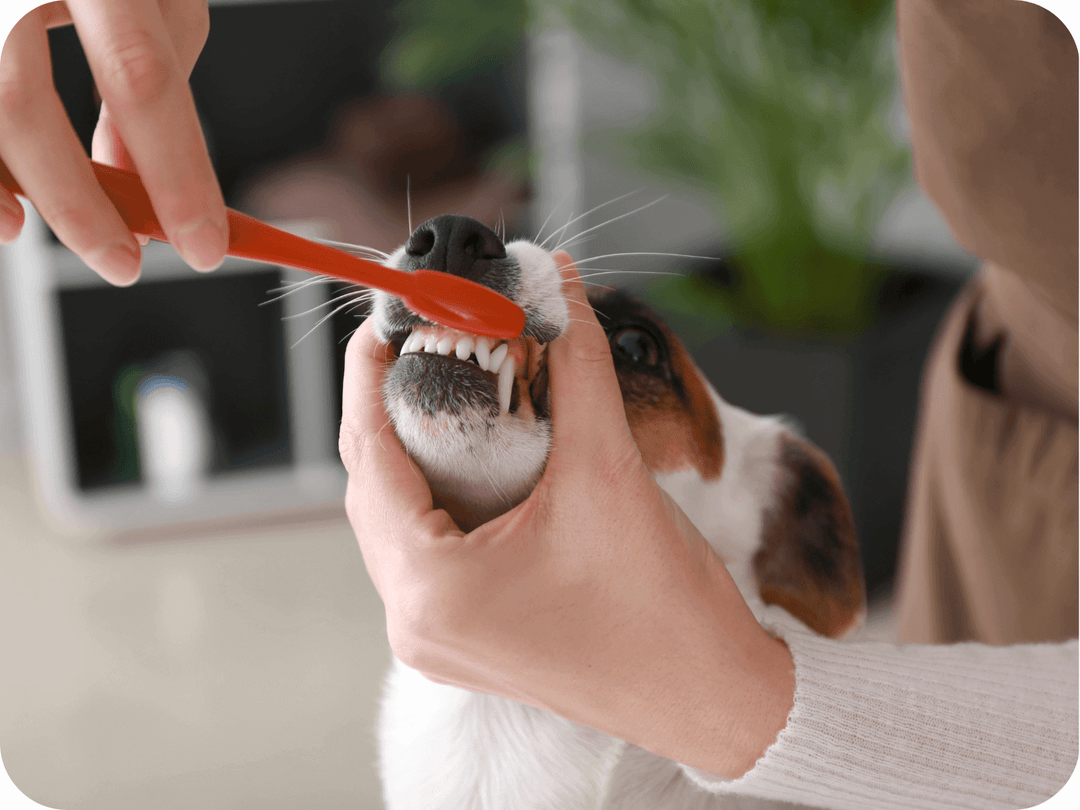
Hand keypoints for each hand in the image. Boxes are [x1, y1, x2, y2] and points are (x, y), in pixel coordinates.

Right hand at [0, 0, 225, 283]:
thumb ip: (158, 78)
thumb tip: (145, 176)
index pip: (139, 78)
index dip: (175, 172)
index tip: (206, 244)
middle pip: (19, 100)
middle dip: (80, 202)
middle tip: (127, 263)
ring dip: (16, 191)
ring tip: (65, 241)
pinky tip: (5, 215)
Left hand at [339, 253, 795, 778]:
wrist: (709, 695)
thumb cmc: (663, 609)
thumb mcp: (609, 469)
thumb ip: (575, 365)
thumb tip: (556, 287)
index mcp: (431, 589)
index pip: (368, 455)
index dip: (371, 376)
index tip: (386, 321)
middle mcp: (417, 624)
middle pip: (374, 488)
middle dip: (393, 410)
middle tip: (422, 348)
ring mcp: (436, 640)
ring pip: (397, 522)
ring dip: (415, 456)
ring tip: (446, 395)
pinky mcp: (464, 642)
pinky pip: (425, 554)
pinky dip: (439, 499)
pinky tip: (472, 462)